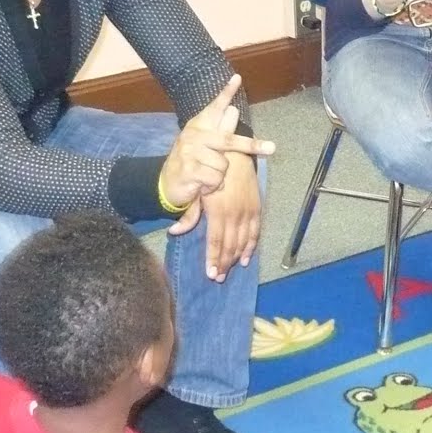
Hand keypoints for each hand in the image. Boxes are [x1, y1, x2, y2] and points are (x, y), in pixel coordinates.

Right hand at [158, 75, 274, 213]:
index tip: (237, 79)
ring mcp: (190, 152)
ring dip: (219, 176)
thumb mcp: (203, 144)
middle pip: (229, 139)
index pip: (214, 107)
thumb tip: (234, 110)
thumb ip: (218, 130)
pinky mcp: (189, 169)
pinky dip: (213, 186)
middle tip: (272, 148)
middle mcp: (194, 135)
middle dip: (251, 145)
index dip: (226, 93)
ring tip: (207, 175)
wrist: (167, 184)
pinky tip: (202, 185)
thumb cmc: (191, 162)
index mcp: (199, 126)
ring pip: (223, 164)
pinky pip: (215, 179)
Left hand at [199, 153, 260, 280]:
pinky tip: (246, 258)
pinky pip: (255, 232)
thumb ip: (188, 214)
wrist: (234, 154)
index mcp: (218, 211)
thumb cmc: (211, 172)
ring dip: (236, 258)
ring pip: (242, 242)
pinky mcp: (257, 208)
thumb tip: (174, 231)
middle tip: (218, 278)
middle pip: (229, 245)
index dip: (213, 259)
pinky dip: (251, 247)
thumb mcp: (197, 192)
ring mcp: (247, 212)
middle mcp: (234, 214)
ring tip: (229, 271)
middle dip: (223, 264)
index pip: (216, 242)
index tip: (210, 274)